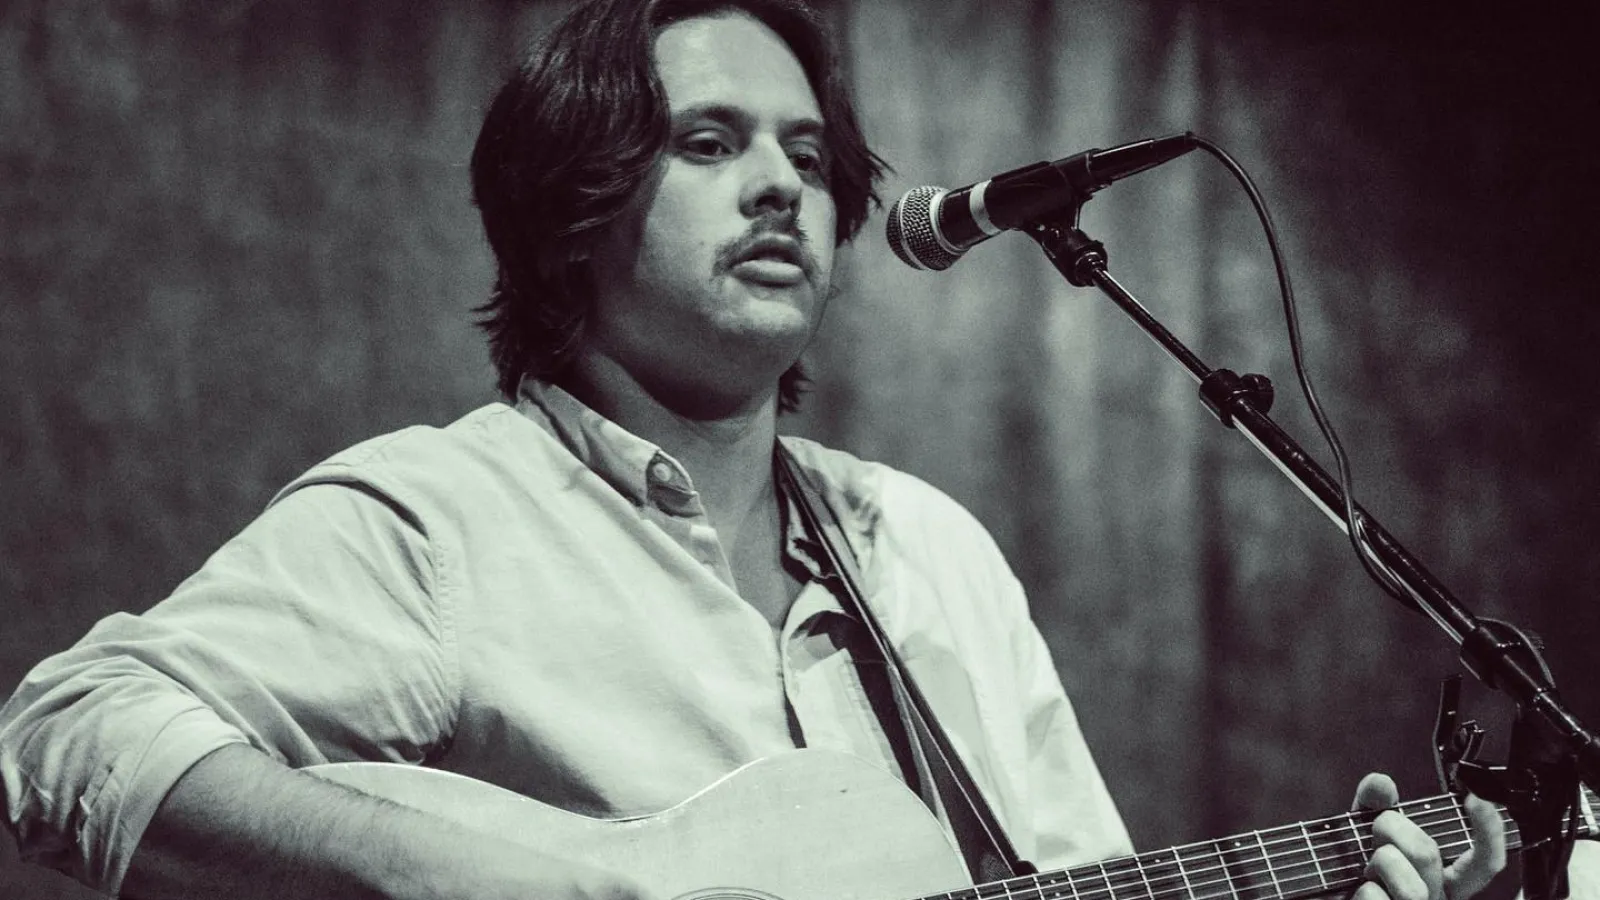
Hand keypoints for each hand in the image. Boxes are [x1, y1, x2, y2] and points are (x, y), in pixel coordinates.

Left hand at [1351, 773, 1506, 899]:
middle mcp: (1437, 897)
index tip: (1477, 799)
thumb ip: (1372, 806)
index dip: (1489, 832)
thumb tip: (1381, 783)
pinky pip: (1375, 898)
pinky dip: (1359, 892)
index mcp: (1442, 878)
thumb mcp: (1361, 832)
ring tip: (1366, 872)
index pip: (1483, 861)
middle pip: (1428, 853)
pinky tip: (1356, 895)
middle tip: (1374, 836)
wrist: (1326, 898)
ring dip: (1377, 866)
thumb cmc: (1351, 873)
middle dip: (1390, 829)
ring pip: (1410, 885)